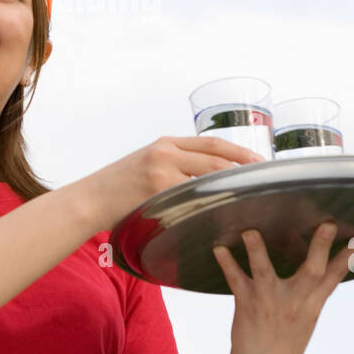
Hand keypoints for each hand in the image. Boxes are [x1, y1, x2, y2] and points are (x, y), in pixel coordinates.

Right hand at [82, 134, 267, 229]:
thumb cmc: (118, 188)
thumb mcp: (146, 164)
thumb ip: (173, 165)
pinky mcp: (157, 188)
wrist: (89, 199)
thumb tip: (205, 178)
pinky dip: (210, 202)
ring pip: (208, 175)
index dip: (239, 153)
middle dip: (243, 168)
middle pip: (216, 157)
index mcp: (165, 143)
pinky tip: (224, 210)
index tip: (258, 162)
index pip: (212, 143)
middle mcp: (166, 151)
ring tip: (251, 197)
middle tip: (264, 182)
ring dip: (232, 186)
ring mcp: (162, 169)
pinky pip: (193, 195)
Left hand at [213, 221, 353, 353]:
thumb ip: (309, 294)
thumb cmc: (283, 346)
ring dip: (257, 251)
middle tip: (327, 224)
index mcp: (312, 305)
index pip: (336, 276)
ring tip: (250, 232)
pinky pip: (236, 280)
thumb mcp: (304, 320)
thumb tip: (316, 268)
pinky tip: (218, 249)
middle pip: (312, 271)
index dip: (352, 255)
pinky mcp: (247, 305)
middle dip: (321, 247)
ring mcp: (270, 303)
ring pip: (265, 273)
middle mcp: (295, 303)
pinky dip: (227, 264)